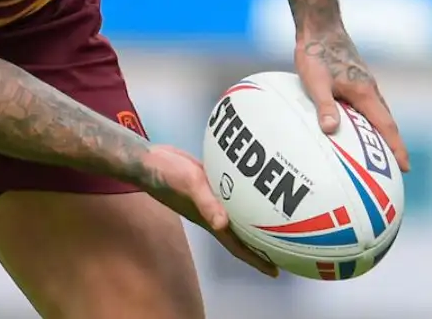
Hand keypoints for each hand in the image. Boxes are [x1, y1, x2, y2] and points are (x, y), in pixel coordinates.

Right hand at [142, 144, 279, 277]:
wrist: (146, 161)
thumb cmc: (166, 174)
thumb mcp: (189, 184)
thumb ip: (205, 202)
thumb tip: (223, 223)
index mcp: (209, 219)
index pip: (236, 246)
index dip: (255, 260)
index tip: (275, 272)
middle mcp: (211, 213)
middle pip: (239, 235)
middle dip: (260, 245)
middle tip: (285, 248)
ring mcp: (208, 200)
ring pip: (235, 217)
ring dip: (252, 223)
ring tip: (273, 223)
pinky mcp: (205, 184)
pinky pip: (229, 197)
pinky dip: (242, 200)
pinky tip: (251, 192)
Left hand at [295, 24, 409, 171]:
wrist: (319, 27)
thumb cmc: (316, 53)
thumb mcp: (316, 82)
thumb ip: (324, 105)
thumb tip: (330, 130)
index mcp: (365, 93)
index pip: (386, 127)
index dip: (396, 148)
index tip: (405, 168)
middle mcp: (370, 89)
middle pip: (387, 122)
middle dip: (393, 144)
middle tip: (398, 166)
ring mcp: (364, 82)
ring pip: (378, 112)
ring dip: (383, 131)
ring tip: (383, 149)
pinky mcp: (355, 76)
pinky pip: (368, 103)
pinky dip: (371, 117)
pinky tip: (361, 121)